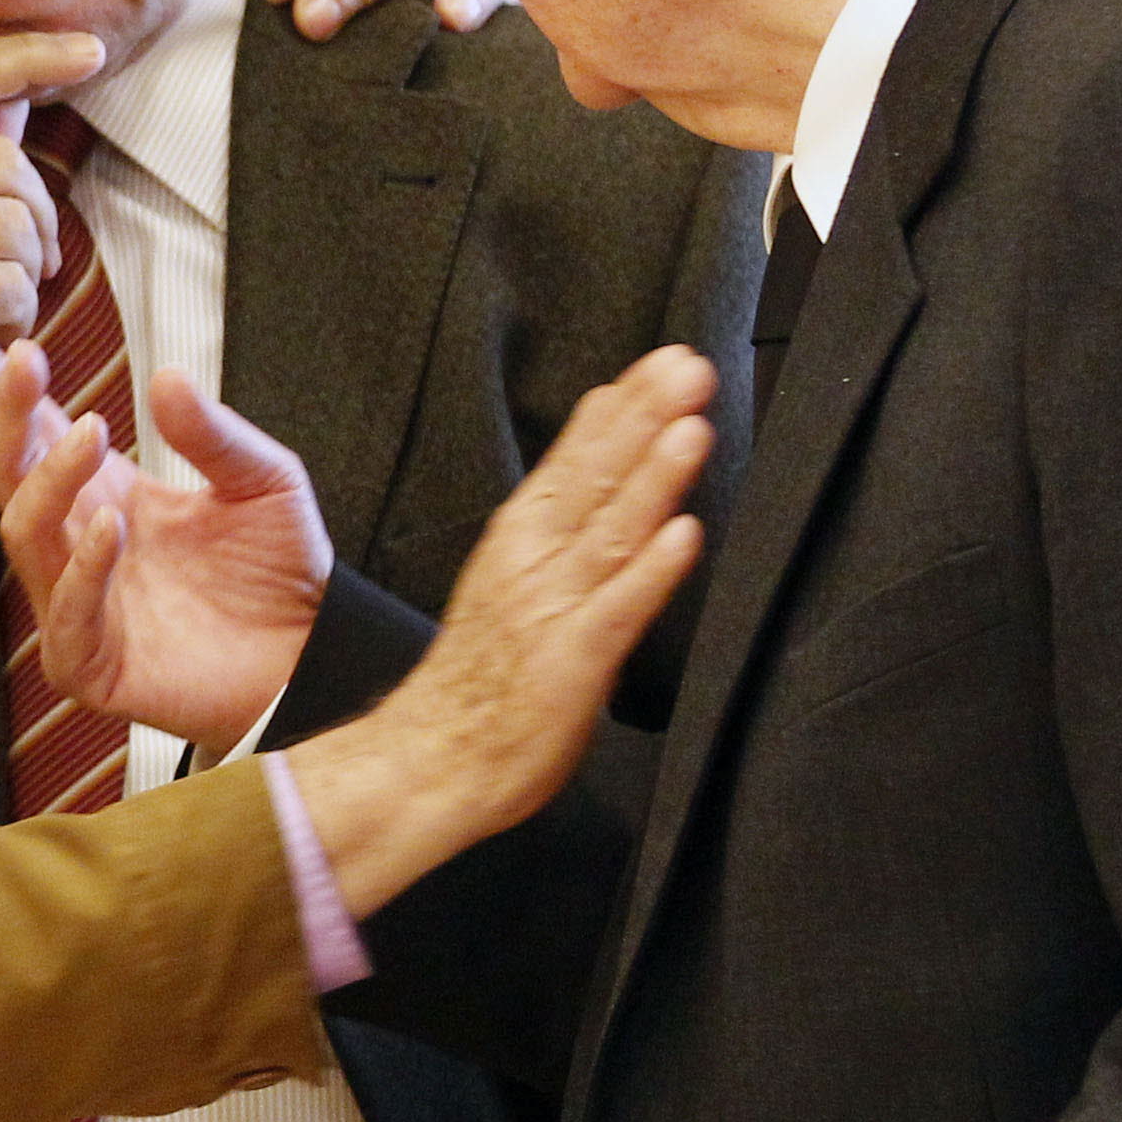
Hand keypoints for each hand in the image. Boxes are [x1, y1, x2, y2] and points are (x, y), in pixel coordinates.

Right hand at [0, 329, 330, 749]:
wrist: (315, 656)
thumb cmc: (281, 571)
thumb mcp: (261, 480)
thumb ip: (212, 433)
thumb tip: (165, 376)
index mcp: (108, 495)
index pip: (35, 436)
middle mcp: (80, 545)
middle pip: (9, 475)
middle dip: (4, 416)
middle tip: (21, 362)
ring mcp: (78, 605)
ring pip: (25, 534)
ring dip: (50, 480)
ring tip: (91, 434)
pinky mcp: (90, 664)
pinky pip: (65, 615)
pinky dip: (82, 570)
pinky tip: (109, 527)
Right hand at [281, 349, 713, 906]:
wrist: (430, 760)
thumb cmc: (480, 680)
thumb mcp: (513, 580)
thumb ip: (559, 528)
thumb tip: (601, 469)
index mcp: (519, 538)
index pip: (574, 458)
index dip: (620, 408)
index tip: (661, 361)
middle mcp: (534, 562)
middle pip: (594, 476)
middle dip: (643, 416)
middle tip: (686, 366)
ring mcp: (553, 608)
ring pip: (610, 529)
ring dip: (653, 475)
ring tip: (691, 427)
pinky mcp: (574, 661)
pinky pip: (618, 608)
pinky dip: (651, 570)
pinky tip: (683, 534)